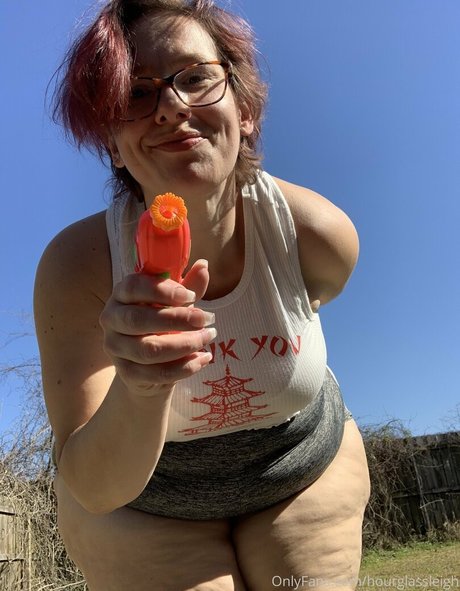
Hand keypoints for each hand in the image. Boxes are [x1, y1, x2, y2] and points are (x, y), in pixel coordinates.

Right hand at [99, 260, 214, 396]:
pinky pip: (157, 373)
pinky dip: (185, 367)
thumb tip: (204, 265)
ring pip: (149, 349)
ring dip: (185, 344)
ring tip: (208, 337)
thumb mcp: (174, 304)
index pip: (133, 287)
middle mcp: (111, 319)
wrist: (148, 365)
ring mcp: (115, 348)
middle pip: (139, 320)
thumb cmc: (161, 324)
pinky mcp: (126, 373)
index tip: (191, 296)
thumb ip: (187, 287)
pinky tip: (203, 358)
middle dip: (178, 319)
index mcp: (121, 294)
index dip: (162, 291)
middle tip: (207, 319)